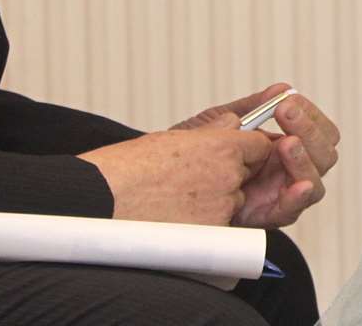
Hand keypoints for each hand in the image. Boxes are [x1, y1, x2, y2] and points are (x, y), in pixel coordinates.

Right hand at [77, 128, 272, 224]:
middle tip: (191, 180)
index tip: (235, 155)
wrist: (101, 201)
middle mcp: (228, 177)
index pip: (259, 145)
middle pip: (246, 176)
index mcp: (221, 146)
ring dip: (214, 202)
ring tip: (174, 200)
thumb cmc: (127, 168)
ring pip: (232, 204)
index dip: (247, 150)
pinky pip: (217, 229)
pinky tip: (173, 218)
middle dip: (229, 177)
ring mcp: (221, 208)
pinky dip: (202, 225)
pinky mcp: (210, 236)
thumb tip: (232, 125)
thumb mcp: (172, 138)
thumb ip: (210, 133)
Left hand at [175, 84, 340, 228]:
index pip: (318, 131)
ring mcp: (279, 194)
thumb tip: (281, 89)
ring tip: (288, 142)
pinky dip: (298, 196)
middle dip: (311, 132)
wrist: (161, 186)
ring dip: (305, 158)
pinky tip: (298, 184)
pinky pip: (291, 210)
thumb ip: (251, 109)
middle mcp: (286, 171)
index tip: (288, 102)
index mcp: (280, 147)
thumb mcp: (218, 124)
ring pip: (315, 181)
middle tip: (287, 114)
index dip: (310, 115)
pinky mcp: (265, 216)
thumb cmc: (188, 157)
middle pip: (325, 154)